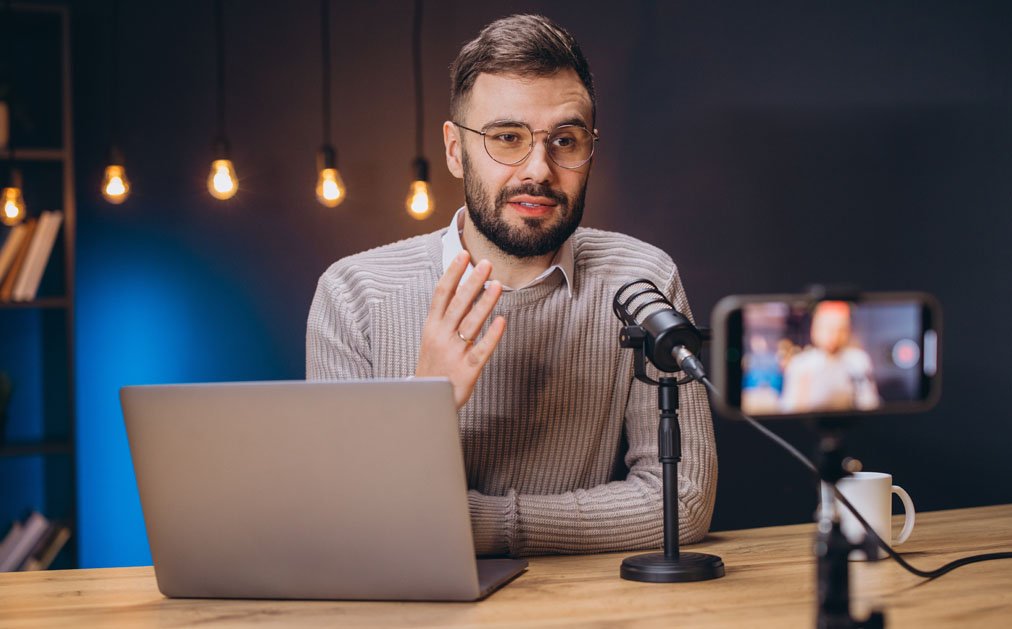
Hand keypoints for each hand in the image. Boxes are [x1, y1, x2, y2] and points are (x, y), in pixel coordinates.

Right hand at [415, 251, 505, 408]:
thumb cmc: (434, 365)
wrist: (425, 402)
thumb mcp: (433, 337)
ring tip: (497, 285)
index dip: (453, 273)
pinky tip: (502, 321)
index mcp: (431, 326)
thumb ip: (447, 314)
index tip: (463, 254)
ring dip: (484, 303)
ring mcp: (453, 354)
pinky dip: (492, 336)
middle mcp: (441, 337)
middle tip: (486, 263)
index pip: (442, 294)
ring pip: (470, 323)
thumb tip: (462, 286)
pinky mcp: (466, 371)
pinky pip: (481, 351)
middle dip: (472, 282)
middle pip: (458, 304)